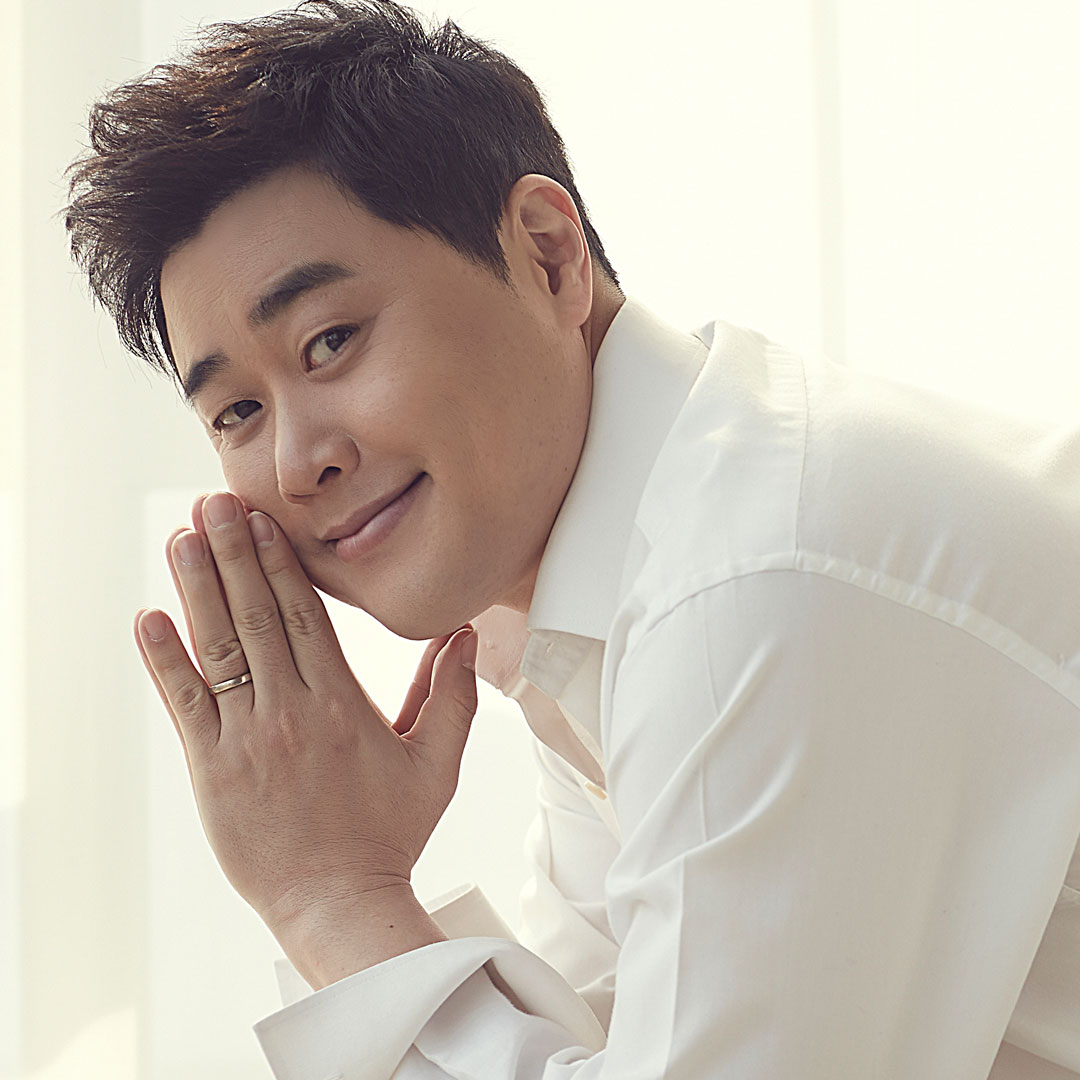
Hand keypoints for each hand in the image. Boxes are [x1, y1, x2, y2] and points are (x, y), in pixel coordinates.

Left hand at [133, 490, 479, 938]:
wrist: (337, 902)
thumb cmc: (390, 833)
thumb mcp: (437, 763)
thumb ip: (451, 694)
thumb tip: (465, 634)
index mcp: (341, 704)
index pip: (304, 615)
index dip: (280, 561)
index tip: (262, 519)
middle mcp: (289, 711)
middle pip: (256, 615)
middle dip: (232, 552)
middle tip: (212, 502)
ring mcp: (245, 739)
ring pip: (218, 647)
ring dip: (196, 587)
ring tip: (181, 536)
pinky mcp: (211, 769)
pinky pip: (184, 702)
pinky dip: (164, 658)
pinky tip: (149, 618)